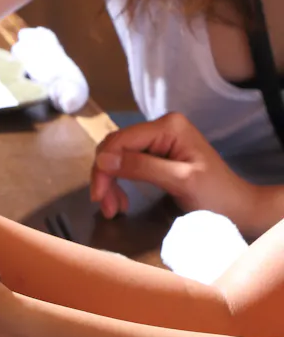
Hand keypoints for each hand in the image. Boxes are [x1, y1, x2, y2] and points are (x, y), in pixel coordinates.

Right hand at [90, 112, 255, 228]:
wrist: (238, 207)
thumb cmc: (215, 194)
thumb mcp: (179, 180)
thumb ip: (142, 167)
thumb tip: (103, 159)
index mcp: (167, 127)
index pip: (120, 141)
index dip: (103, 167)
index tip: (99, 197)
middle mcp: (160, 127)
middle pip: (115, 148)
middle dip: (105, 177)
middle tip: (105, 207)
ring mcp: (158, 139)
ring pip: (117, 158)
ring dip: (110, 184)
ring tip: (113, 209)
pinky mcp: (156, 153)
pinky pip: (127, 165)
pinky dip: (119, 184)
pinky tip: (122, 201)